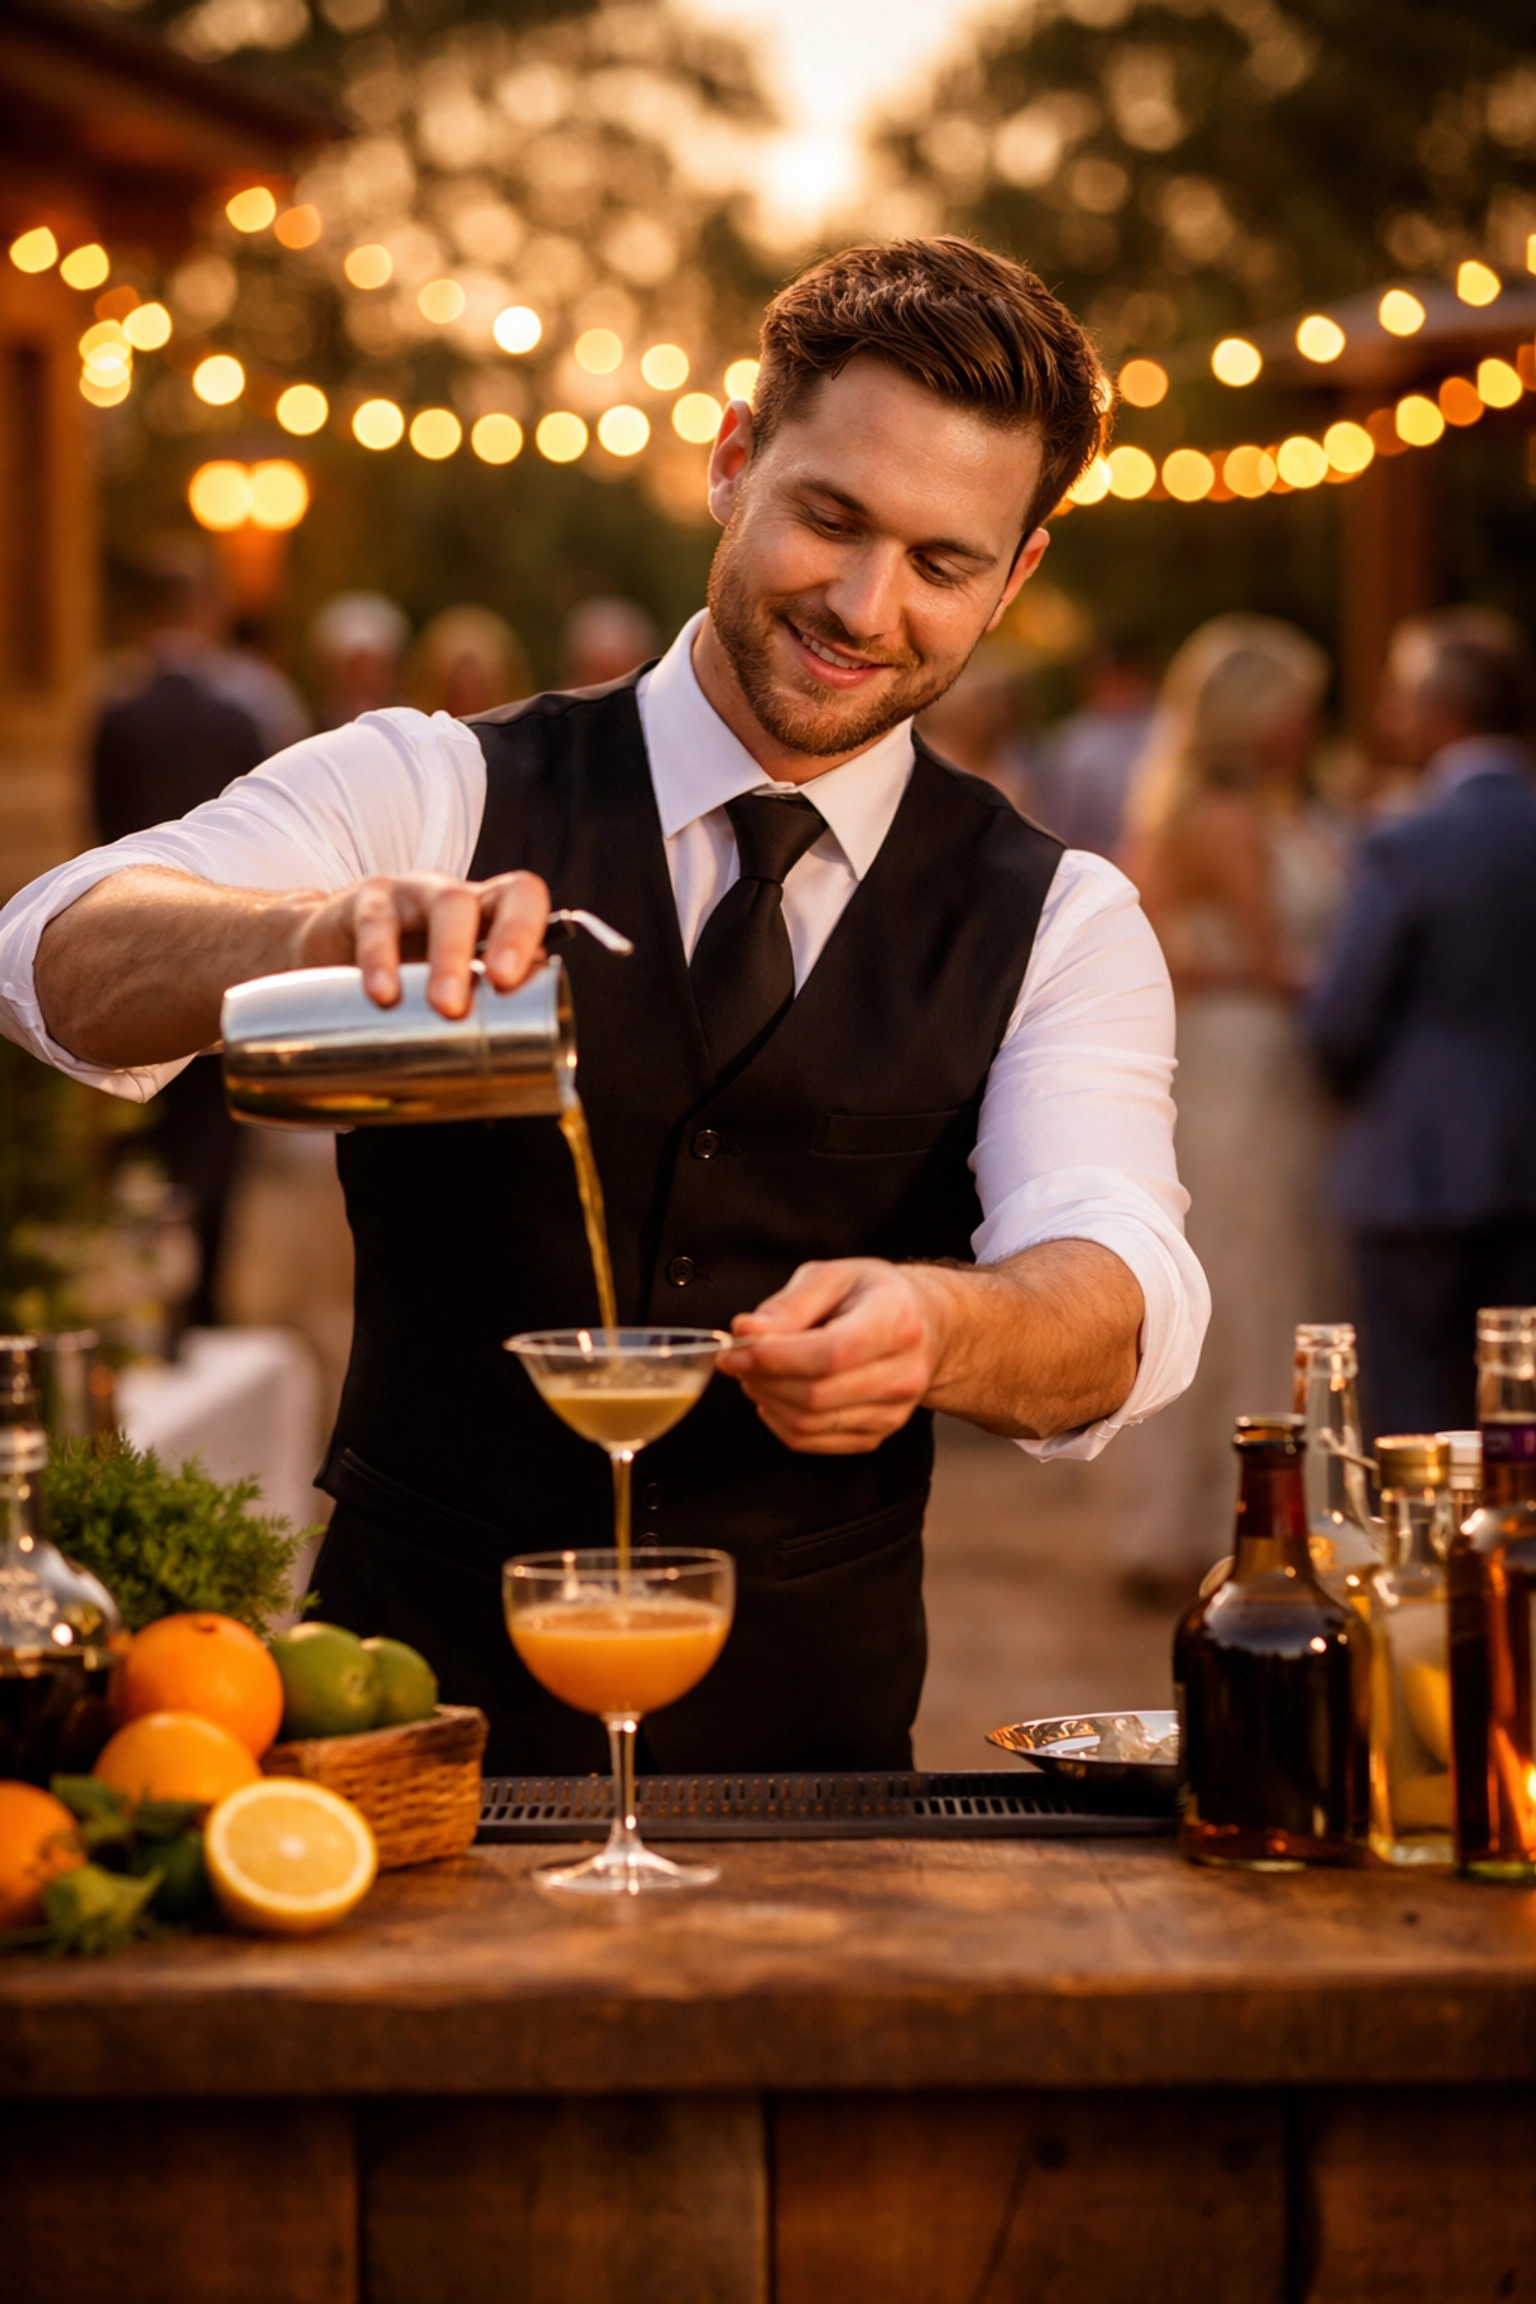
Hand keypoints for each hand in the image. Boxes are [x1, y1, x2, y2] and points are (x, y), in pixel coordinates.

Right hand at [295, 870, 550, 1017]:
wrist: (333, 944)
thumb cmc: (413, 966)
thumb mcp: (453, 980)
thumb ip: (489, 1004)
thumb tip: (526, 1055)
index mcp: (487, 911)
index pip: (523, 897)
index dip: (524, 930)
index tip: (511, 980)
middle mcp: (455, 894)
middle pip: (486, 901)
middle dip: (493, 944)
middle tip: (494, 994)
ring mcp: (412, 893)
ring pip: (445, 904)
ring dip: (449, 957)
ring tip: (444, 1006)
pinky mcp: (367, 902)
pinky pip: (377, 922)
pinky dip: (380, 959)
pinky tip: (383, 994)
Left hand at [718, 1259, 947, 1453]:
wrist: (925, 1326)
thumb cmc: (874, 1296)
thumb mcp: (833, 1277)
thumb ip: (788, 1305)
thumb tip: (746, 1331)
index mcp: (897, 1323)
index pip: (830, 1354)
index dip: (775, 1358)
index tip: (736, 1350)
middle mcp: (904, 1374)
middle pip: (815, 1395)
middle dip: (762, 1379)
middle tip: (738, 1359)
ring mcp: (893, 1412)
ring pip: (808, 1423)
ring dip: (766, 1400)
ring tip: (756, 1372)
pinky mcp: (877, 1435)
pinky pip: (811, 1442)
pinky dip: (779, 1421)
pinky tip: (776, 1395)